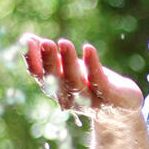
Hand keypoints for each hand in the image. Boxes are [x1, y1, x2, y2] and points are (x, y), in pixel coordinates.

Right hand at [21, 34, 142, 118]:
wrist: (121, 110)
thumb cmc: (91, 85)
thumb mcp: (69, 69)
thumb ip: (50, 56)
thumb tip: (27, 38)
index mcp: (56, 89)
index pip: (40, 75)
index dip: (32, 59)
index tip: (27, 42)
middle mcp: (69, 98)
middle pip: (56, 79)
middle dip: (49, 61)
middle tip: (45, 43)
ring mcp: (89, 100)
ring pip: (75, 83)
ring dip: (68, 62)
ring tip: (64, 43)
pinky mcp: (109, 97)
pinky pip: (99, 82)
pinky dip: (92, 65)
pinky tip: (88, 48)